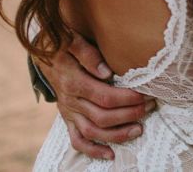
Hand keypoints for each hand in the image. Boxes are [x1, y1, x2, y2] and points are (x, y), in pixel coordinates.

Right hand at [35, 32, 154, 160]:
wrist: (43, 52)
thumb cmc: (61, 43)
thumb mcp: (71, 40)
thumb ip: (88, 54)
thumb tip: (107, 72)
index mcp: (73, 82)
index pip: (105, 97)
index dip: (127, 99)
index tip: (145, 94)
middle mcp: (70, 101)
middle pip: (103, 116)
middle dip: (130, 114)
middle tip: (150, 106)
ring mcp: (69, 112)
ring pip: (93, 132)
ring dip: (117, 134)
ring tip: (139, 129)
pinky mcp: (67, 118)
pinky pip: (77, 140)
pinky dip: (93, 150)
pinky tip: (110, 153)